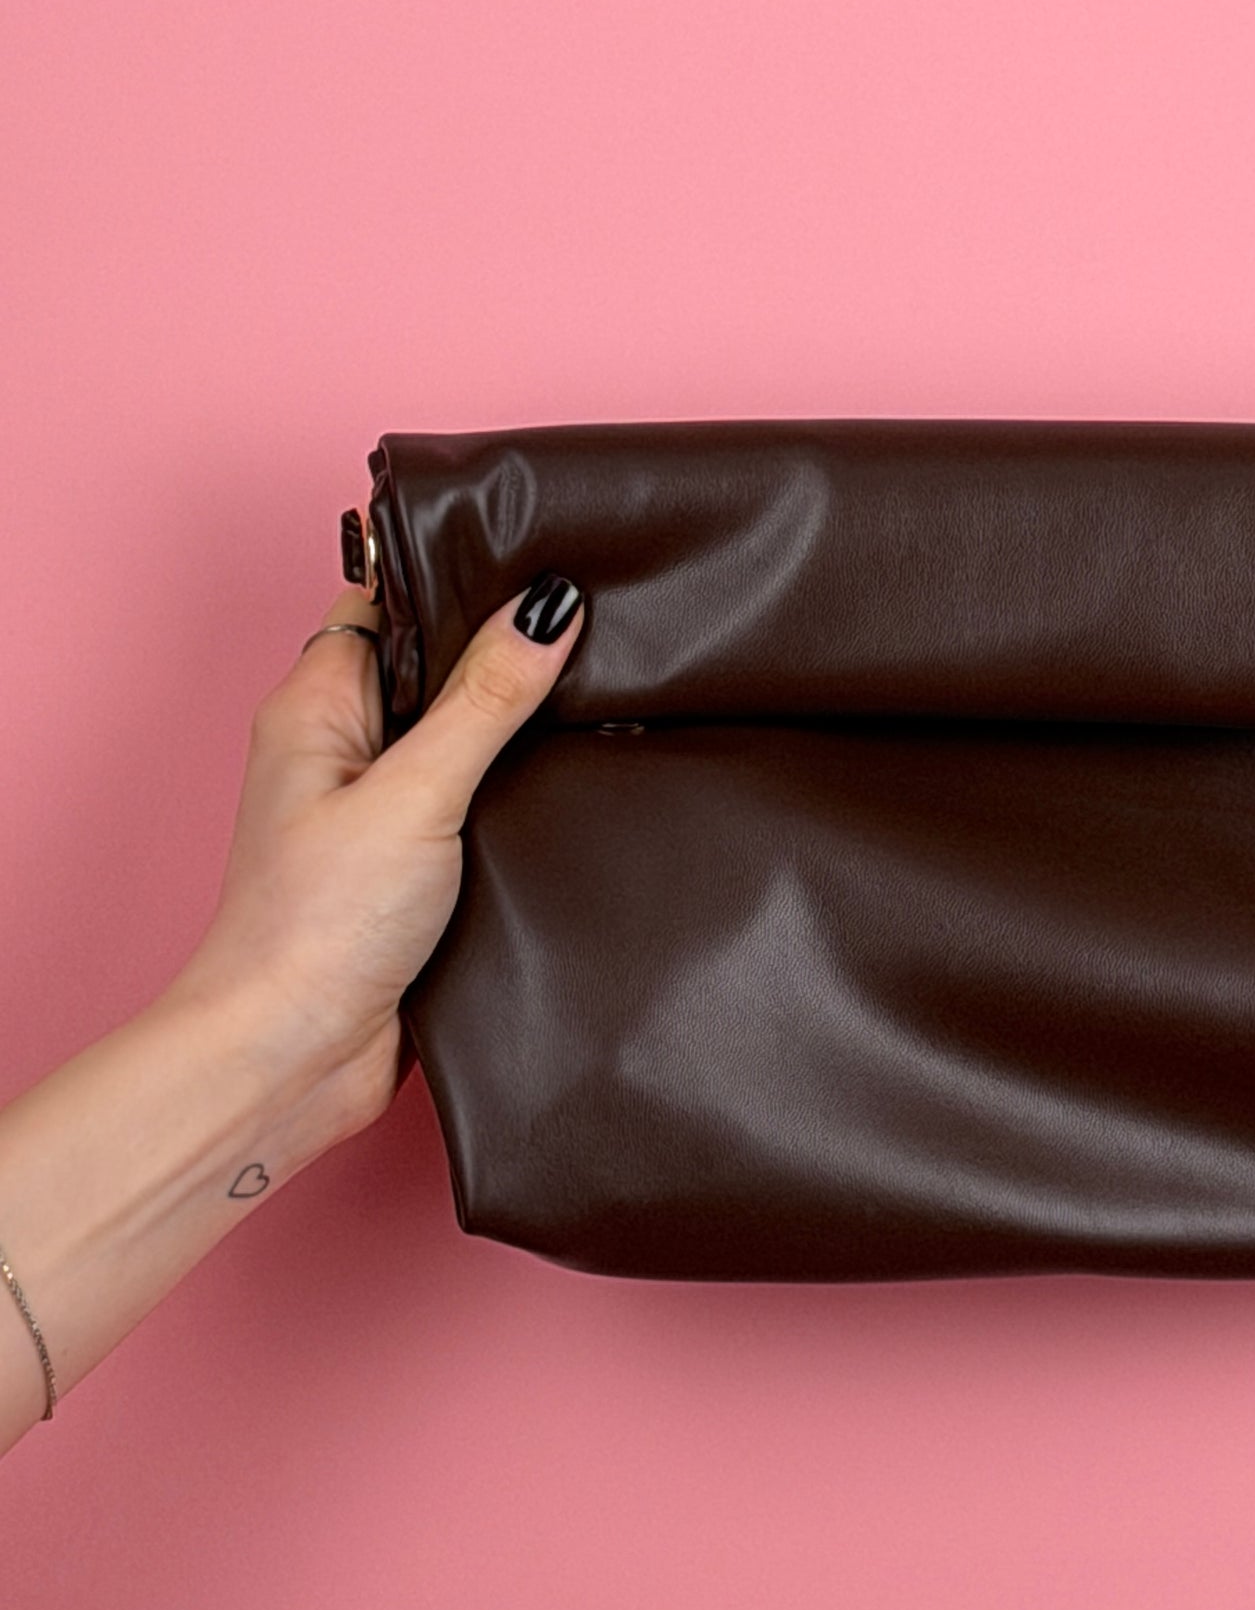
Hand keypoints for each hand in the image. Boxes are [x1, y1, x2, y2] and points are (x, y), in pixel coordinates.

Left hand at [173, 567, 586, 1148]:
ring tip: (604, 693)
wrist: (294, 1057)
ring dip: (520, 730)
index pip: (391, 600)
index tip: (545, 551)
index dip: (462, 571)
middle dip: (507, 648)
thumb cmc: (317, 925)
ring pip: (463, 739)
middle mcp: (342, 749)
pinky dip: (520, 795)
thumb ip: (486, 700)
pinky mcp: (413, 869)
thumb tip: (547, 608)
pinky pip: (476, 805)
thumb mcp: (418, 793)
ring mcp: (378, 811)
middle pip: (435, 666)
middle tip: (598, 617)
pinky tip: (575, 787)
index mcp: (318, 705)